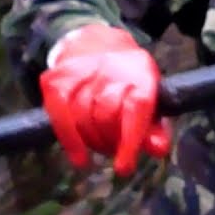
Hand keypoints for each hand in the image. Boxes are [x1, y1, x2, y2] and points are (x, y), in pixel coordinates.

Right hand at [39, 24, 171, 175]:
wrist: (96, 46)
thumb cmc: (128, 83)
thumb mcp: (150, 99)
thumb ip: (155, 127)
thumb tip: (158, 150)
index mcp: (140, 73)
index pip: (136, 106)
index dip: (130, 139)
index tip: (124, 168)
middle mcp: (110, 68)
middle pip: (106, 115)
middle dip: (110, 142)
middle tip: (113, 150)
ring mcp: (80, 72)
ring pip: (83, 117)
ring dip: (92, 142)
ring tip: (100, 146)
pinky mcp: (56, 78)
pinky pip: (59, 115)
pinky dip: (69, 140)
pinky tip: (79, 156)